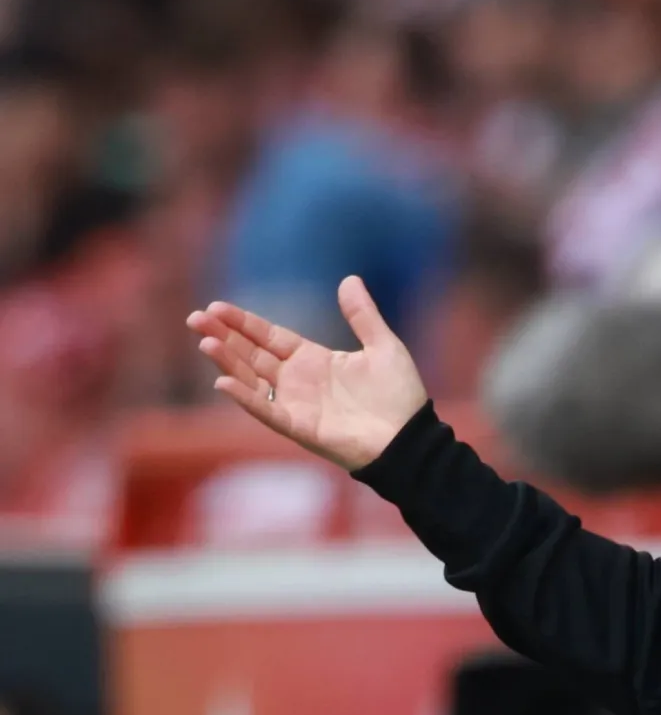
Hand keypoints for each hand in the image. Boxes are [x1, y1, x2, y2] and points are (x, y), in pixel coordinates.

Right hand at [186, 276, 427, 470]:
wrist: (410, 436)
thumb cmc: (399, 395)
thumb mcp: (382, 346)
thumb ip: (362, 315)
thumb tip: (349, 279)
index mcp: (315, 360)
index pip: (270, 338)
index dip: (244, 323)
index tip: (216, 307)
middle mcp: (299, 381)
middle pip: (252, 355)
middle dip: (224, 337)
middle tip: (195, 318)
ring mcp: (296, 404)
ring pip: (253, 379)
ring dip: (228, 361)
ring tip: (205, 341)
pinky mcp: (300, 427)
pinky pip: (267, 410)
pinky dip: (246, 397)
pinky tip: (224, 381)